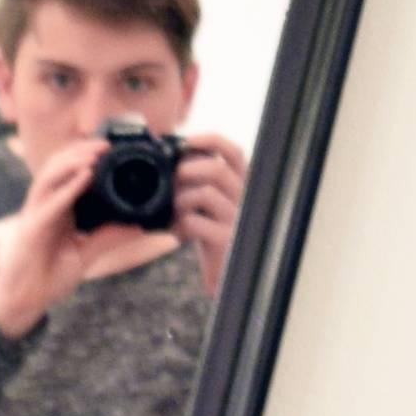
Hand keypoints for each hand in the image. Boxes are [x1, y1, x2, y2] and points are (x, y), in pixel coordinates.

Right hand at [0, 132, 208, 337]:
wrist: (24, 300)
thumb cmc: (49, 276)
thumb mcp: (85, 254)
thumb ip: (108, 238)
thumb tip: (137, 227)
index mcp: (57, 208)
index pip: (68, 173)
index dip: (85, 156)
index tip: (110, 148)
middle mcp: (44, 206)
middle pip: (57, 167)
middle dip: (80, 151)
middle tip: (106, 144)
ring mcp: (35, 215)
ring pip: (50, 177)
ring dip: (73, 161)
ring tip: (95, 153)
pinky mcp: (32, 229)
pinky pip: (50, 204)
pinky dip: (68, 188)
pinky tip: (84, 178)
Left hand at [171, 130, 246, 263]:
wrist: (224, 275)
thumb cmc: (211, 235)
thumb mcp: (207, 204)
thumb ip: (197, 182)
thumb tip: (172, 158)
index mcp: (239, 184)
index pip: (233, 151)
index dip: (209, 140)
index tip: (184, 141)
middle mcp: (242, 198)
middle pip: (218, 169)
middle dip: (188, 169)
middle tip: (173, 180)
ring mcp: (236, 220)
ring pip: (206, 193)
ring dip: (181, 199)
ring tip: (174, 212)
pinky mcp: (225, 240)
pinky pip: (196, 223)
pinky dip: (179, 224)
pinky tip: (177, 232)